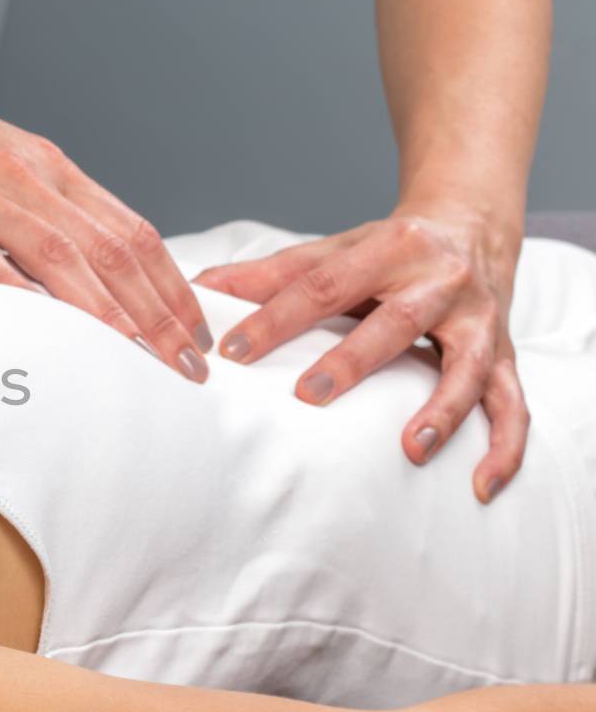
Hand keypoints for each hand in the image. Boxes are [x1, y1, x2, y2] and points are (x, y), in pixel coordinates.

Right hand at [0, 56, 213, 381]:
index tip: (194, 329)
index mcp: (41, 162)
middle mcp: (23, 175)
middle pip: (113, 249)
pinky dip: (31, 300)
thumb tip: (71, 255)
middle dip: (162, 312)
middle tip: (191, 365)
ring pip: (67, 258)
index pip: (129, 229)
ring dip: (115, 316)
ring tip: (148, 363)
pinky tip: (61, 337)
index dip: (171, 284)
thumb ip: (29, 199)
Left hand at [190, 205, 525, 503]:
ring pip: (467, 366)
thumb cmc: (389, 249)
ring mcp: (479, 319)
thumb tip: (199, 287)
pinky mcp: (506, 354)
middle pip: (395, 323)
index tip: (232, 351)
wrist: (474, 226)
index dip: (276, 319)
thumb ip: (271, 273)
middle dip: (352, 361)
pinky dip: (504, 446)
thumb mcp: (335, 250)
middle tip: (307, 396)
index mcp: (391, 248)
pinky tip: (480, 486)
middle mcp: (441, 281)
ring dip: (442, 409)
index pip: (323, 285)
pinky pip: (513, 405)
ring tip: (411, 449)